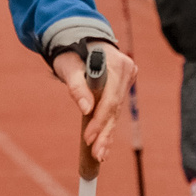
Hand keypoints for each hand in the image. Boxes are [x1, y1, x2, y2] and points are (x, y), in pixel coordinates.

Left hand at [52, 40, 134, 161]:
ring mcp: (127, 79)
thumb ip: (77, 86)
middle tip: (96, 155)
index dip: (99, 120)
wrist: (81, 40)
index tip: (88, 138)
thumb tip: (86, 110)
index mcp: (116, 63)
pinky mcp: (122, 87)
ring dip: (107, 135)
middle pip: (115, 108)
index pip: (110, 99)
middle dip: (104, 133)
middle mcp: (127, 71)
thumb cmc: (71, 51)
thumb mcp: (68, 66)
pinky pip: (115, 110)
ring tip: (99, 155)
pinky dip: (108, 128)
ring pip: (116, 112)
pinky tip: (105, 147)